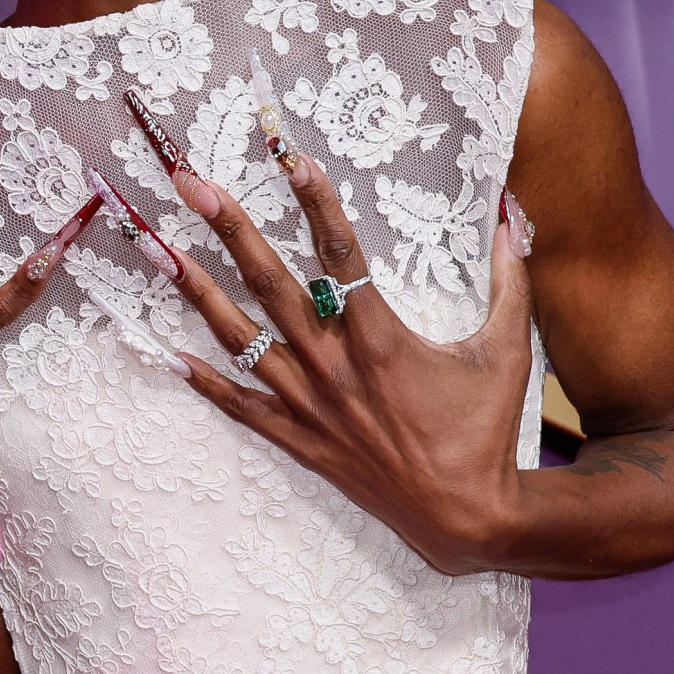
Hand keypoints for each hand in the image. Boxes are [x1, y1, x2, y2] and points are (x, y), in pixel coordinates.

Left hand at [157, 149, 537, 576]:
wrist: (467, 518)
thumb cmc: (486, 430)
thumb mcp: (508, 350)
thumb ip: (509, 279)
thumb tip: (512, 214)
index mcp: (380, 338)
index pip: (339, 253)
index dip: (316, 200)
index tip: (290, 156)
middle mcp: (334, 367)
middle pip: (270, 283)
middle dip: (229, 227)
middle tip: (193, 182)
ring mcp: (309, 406)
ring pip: (241, 339)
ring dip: (198, 292)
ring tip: (161, 251)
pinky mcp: (299, 441)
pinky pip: (241, 407)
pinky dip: (205, 383)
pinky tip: (168, 355)